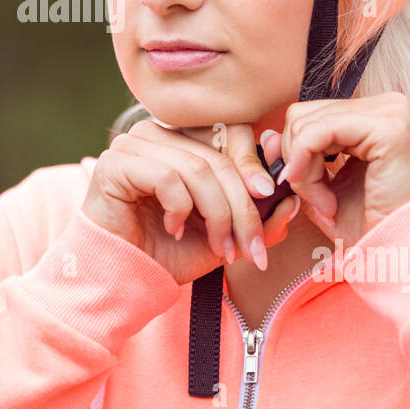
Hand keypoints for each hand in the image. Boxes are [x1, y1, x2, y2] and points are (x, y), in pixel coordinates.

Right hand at [82, 119, 300, 285]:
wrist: (124, 278)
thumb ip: (258, 216)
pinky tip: (173, 229)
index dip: (252, 162)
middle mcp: (156, 133)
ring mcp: (132, 145)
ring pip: (197, 169)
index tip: (269, 198)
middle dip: (241, 206)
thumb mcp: (225, 235)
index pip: (228, 130)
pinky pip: (167, 177)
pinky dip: (180, 209)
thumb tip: (294, 198)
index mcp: (182, 138)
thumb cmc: (169, 252)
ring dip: (217, 215)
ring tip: (219, 248)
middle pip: (218, 157)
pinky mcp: (115, 164)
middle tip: (250, 245)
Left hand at [259, 92, 409, 251]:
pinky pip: (317, 132)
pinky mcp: (387, 126)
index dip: (290, 151)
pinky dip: (306, 166)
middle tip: (316, 201)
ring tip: (325, 204)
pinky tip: (323, 200)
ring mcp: (389, 111)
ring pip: (306, 125)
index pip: (308, 115)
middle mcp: (384, 105)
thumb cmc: (367, 225)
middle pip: (302, 116)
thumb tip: (268, 134)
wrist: (399, 253)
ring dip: (303, 172)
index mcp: (371, 115)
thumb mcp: (319, 187)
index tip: (294, 186)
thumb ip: (296, 158)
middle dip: (295, 162)